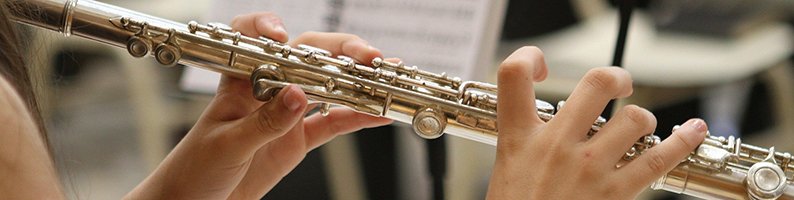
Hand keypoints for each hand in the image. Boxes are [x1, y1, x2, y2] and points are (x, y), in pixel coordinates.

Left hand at [126, 12, 391, 198]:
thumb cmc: (196, 169)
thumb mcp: (227, 145)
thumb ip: (263, 122)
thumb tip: (297, 95)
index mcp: (240, 81)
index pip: (254, 41)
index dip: (268, 30)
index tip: (283, 37)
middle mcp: (267, 89)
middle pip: (308, 57)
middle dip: (340, 52)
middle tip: (368, 58)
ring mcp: (286, 113)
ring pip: (328, 87)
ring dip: (357, 82)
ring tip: (384, 80)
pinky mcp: (298, 140)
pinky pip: (333, 124)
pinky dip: (357, 118)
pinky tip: (379, 114)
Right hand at [485, 47, 707, 198]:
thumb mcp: (506, 171)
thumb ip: (524, 146)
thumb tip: (545, 130)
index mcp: (518, 138)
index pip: (513, 76)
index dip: (529, 59)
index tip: (542, 67)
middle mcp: (555, 145)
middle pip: (595, 83)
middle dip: (615, 77)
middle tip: (619, 84)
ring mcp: (588, 167)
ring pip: (634, 118)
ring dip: (642, 119)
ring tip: (639, 127)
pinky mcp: (614, 193)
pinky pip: (658, 160)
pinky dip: (683, 142)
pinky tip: (692, 131)